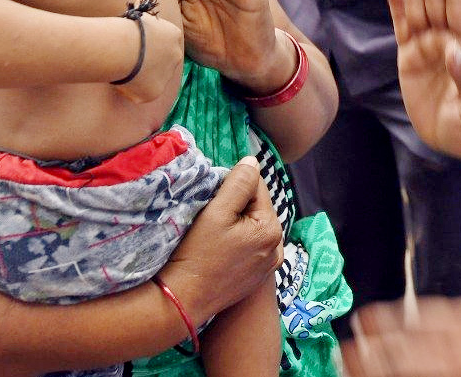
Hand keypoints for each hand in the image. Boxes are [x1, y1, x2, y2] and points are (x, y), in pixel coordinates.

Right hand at [112, 8, 184, 103]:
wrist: (124, 47)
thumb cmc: (127, 28)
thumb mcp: (141, 16)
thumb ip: (145, 15)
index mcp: (174, 36)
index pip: (167, 44)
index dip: (152, 47)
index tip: (139, 48)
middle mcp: (176, 56)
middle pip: (163, 63)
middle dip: (148, 65)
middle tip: (129, 62)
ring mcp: (167, 76)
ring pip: (151, 80)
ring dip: (138, 78)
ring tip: (122, 69)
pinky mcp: (154, 92)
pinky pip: (140, 94)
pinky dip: (129, 91)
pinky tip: (121, 81)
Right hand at [157, 157, 283, 323]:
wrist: (183, 300)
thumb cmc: (198, 254)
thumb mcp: (217, 212)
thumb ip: (239, 183)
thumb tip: (252, 161)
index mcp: (272, 229)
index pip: (257, 188)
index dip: (233, 186)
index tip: (212, 199)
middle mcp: (277, 248)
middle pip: (257, 208)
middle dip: (236, 205)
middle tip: (211, 217)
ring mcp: (268, 265)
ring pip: (253, 226)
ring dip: (237, 223)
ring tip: (213, 234)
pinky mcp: (256, 277)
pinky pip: (250, 246)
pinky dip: (238, 241)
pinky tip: (219, 248)